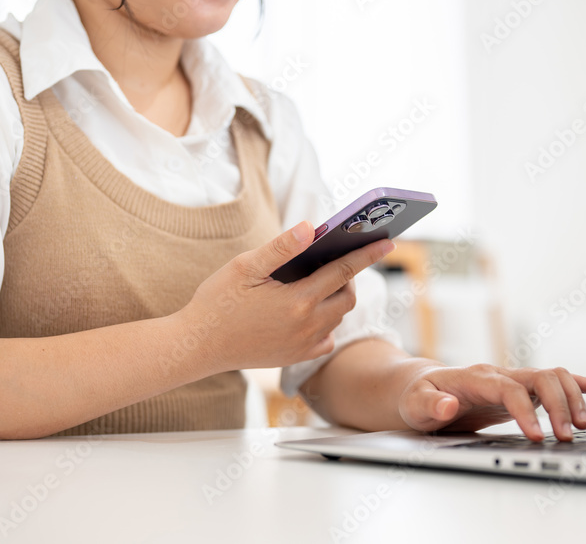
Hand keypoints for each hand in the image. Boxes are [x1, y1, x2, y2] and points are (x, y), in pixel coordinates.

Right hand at [182, 221, 393, 371]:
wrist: (198, 345)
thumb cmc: (217, 302)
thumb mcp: (245, 267)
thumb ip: (281, 248)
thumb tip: (312, 228)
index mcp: (297, 300)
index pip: (343, 271)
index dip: (366, 254)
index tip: (387, 241)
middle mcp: (307, 326)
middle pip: (347, 296)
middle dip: (349, 275)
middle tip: (335, 260)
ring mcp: (303, 345)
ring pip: (338, 317)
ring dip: (337, 297)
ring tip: (321, 280)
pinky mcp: (295, 357)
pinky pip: (325, 339)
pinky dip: (326, 323)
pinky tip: (309, 311)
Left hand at [398, 364, 585, 440]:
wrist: (420, 389)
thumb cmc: (417, 397)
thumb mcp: (414, 405)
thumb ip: (430, 405)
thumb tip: (448, 405)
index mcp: (475, 377)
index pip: (509, 389)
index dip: (526, 411)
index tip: (537, 436)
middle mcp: (499, 374)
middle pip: (540, 377)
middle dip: (558, 405)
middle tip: (566, 437)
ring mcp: (512, 380)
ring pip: (552, 376)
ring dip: (572, 398)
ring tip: (582, 426)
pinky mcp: (520, 390)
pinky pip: (553, 381)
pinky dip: (577, 384)